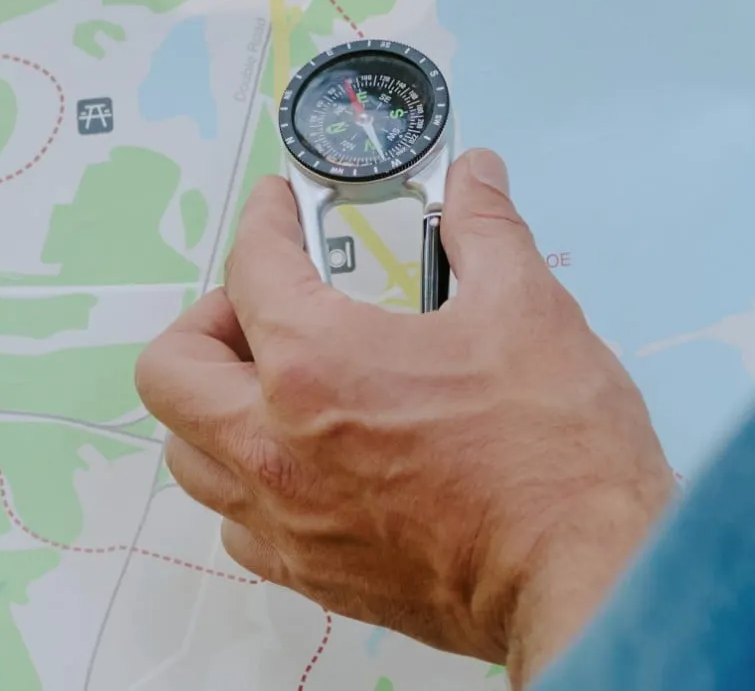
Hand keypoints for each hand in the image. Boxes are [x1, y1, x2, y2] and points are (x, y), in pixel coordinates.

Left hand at [135, 151, 672, 681]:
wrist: (582, 573)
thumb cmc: (554, 451)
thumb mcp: (528, 308)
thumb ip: (484, 230)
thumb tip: (475, 179)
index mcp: (315, 363)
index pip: (251, 267)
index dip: (266, 221)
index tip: (281, 208)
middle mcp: (276, 446)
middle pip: (172, 369)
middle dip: (211, 320)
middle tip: (267, 306)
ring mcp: (288, 519)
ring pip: (191, 455)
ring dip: (216, 407)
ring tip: (278, 385)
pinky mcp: (313, 575)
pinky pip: (238, 523)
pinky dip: (251, 483)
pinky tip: (308, 461)